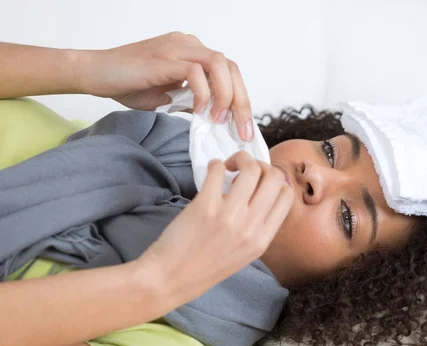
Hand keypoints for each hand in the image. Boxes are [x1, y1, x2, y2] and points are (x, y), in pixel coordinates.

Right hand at [78, 32, 254, 139]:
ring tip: (219, 120)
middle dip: (242, 102)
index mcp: (193, 53)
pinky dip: (203, 93)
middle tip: (243, 131)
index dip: (241, 100)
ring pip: (219, 64)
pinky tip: (198, 112)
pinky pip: (195, 71)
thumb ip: (193, 103)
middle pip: (231, 68)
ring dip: (225, 95)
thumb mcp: (170, 98)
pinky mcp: (164, 57)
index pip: (230, 73)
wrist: (95, 73)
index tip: (244, 129)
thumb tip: (216, 121)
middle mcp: (189, 45)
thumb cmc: (129, 85)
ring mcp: (177, 48)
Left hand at [139, 151, 292, 304]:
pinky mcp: (205, 206)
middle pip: (274, 178)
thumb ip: (257, 228)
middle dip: (261, 165)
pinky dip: (216, 164)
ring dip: (240, 159)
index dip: (276, 182)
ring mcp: (229, 215)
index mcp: (263, 240)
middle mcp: (251, 226)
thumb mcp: (244, 254)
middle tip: (244, 170)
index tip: (261, 181)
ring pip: (252, 169)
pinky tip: (212, 170)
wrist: (171, 278)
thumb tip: (260, 194)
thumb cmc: (205, 267)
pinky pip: (218, 170)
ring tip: (228, 166)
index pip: (286, 197)